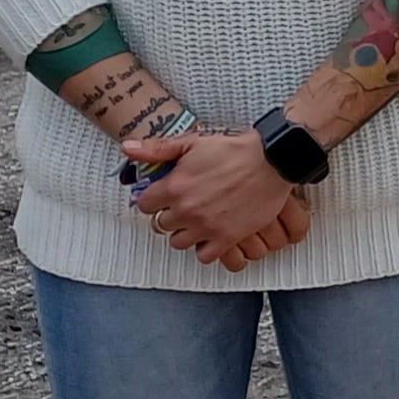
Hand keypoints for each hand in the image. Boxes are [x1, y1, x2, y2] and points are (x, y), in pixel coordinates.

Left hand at [133, 129, 306, 267]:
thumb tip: (127, 149)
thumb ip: (156, 149)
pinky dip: (206, 248)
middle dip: (170, 215)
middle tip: (185, 206)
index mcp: (174, 187)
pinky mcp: (227, 237)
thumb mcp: (191, 143)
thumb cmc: (234, 150)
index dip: (153, 200)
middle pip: (162, 225)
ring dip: (185, 232)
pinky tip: (211, 234)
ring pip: (179, 242)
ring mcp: (206, 226)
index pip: (144, 205)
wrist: (271, 161)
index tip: (163, 196)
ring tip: (197, 221)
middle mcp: (186, 210)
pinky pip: (204, 256)